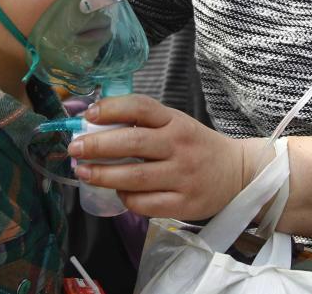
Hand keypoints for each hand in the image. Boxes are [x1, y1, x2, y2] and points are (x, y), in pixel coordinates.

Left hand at [67, 94, 247, 219]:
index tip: (89, 114)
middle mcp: (179, 146)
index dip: (113, 108)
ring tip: (83, 173)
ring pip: (135, 177)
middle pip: (133, 143)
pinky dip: (127, 199)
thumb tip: (96, 125)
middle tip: (75, 148)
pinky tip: (118, 193)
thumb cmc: (196, 146)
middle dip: (98, 145)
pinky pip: (146, 204)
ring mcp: (183, 176)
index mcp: (175, 122)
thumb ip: (145, 124)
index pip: (142, 108)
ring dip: (104, 175)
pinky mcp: (184, 204)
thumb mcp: (177, 124)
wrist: (237, 174)